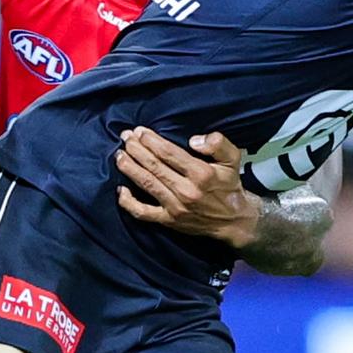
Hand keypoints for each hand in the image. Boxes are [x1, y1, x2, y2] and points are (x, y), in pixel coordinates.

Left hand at [115, 127, 261, 248]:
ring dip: (130, 168)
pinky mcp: (169, 220)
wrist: (233, 220)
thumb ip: (218, 143)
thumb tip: (194, 140)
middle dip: (136, 149)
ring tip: (119, 155)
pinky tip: (120, 190)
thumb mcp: (233, 159)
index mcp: (201, 173)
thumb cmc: (229, 186)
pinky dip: (129, 202)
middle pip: (154, 166)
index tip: (140, 131)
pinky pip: (144, 213)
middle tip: (125, 137)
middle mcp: (186, 190)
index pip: (169, 153)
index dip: (151, 140)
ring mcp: (175, 207)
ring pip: (147, 184)